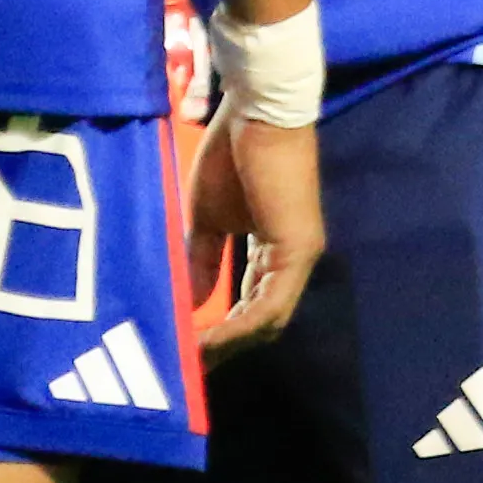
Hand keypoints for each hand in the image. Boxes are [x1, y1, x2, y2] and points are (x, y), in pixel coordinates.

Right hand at [189, 109, 324, 352]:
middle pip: (260, 322)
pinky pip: (269, 304)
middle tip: (185, 371)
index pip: (248, 305)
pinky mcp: (298, 251)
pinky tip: (207, 339)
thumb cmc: (231, 154)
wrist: (257, 112)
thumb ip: (201, 260)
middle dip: (223, 348)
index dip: (219, 332)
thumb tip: (191, 304)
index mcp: (269, 252)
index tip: (184, 351)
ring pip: (267, 320)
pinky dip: (238, 326)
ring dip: (228, 345)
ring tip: (190, 362)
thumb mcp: (205, 219)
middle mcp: (290, 261)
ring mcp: (299, 257)